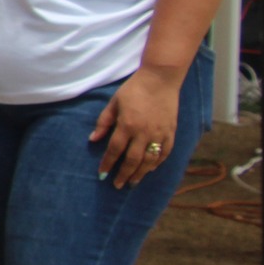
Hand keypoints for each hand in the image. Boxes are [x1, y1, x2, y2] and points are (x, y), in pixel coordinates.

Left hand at [91, 65, 181, 188]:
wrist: (160, 79)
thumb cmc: (133, 90)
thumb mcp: (114, 103)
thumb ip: (103, 122)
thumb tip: (92, 140)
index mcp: (127, 125)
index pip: (115, 150)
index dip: (108, 163)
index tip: (102, 174)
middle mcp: (144, 132)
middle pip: (133, 160)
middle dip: (124, 174)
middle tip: (117, 185)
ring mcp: (160, 133)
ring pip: (150, 160)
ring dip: (140, 173)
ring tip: (133, 182)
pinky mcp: (171, 132)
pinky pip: (165, 153)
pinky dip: (158, 163)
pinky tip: (151, 170)